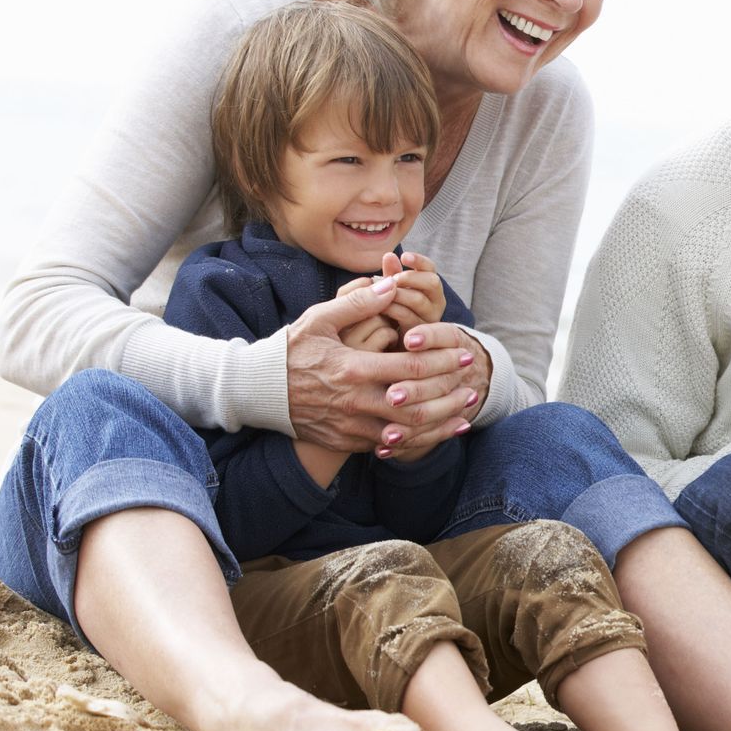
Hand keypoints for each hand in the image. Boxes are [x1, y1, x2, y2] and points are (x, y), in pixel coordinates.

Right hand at [286, 278, 474, 452]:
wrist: (257, 393)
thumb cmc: (289, 351)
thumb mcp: (318, 320)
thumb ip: (357, 302)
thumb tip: (391, 283)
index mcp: (352, 368)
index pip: (410, 368)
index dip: (442, 362)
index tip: (463, 353)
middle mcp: (355, 402)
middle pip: (416, 405)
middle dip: (450, 397)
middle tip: (473, 386)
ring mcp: (350, 426)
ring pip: (406, 432)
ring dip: (440, 424)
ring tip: (465, 415)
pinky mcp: (346, 441)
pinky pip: (389, 446)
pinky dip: (416, 442)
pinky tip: (435, 434)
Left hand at [380, 251, 446, 336]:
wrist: (388, 351)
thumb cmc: (389, 316)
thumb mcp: (390, 293)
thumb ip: (391, 275)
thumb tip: (389, 255)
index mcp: (429, 289)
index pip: (430, 269)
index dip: (419, 261)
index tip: (404, 256)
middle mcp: (435, 303)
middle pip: (432, 282)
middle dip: (410, 277)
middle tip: (392, 278)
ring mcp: (430, 320)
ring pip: (419, 300)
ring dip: (398, 293)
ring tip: (380, 293)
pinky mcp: (422, 335)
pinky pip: (408, 317)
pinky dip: (392, 310)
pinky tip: (377, 308)